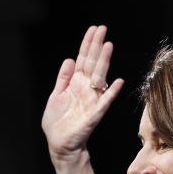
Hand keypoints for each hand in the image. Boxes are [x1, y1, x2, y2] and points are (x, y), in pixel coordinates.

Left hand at [41, 25, 123, 166]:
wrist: (59, 144)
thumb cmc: (57, 122)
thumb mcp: (55, 95)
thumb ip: (63, 78)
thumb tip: (70, 59)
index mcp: (75, 83)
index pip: (83, 60)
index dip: (88, 44)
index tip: (94, 29)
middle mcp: (85, 88)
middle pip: (93, 63)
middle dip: (97, 46)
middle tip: (103, 29)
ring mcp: (91, 100)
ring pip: (99, 77)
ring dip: (104, 62)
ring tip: (108, 45)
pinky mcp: (94, 114)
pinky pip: (104, 102)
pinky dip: (111, 92)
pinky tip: (117, 81)